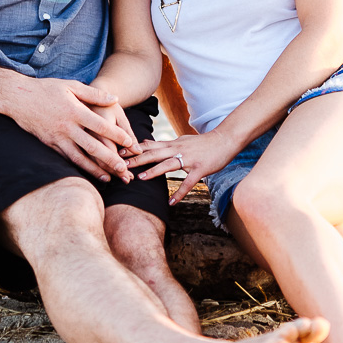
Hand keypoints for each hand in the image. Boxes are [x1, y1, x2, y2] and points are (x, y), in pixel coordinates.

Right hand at [7, 77, 134, 182]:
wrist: (18, 98)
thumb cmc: (47, 89)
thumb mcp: (71, 86)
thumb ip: (94, 94)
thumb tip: (115, 99)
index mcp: (75, 111)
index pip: (100, 126)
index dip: (117, 135)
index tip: (130, 143)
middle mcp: (67, 127)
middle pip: (92, 146)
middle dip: (110, 160)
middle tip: (125, 170)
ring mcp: (57, 138)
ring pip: (79, 158)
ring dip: (95, 169)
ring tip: (109, 178)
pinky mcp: (49, 145)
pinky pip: (66, 159)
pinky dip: (78, 168)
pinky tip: (88, 173)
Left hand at [124, 130, 239, 205]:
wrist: (224, 140)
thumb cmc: (202, 142)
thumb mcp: (181, 140)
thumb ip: (164, 144)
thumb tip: (146, 143)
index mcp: (172, 144)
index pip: (149, 146)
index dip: (133, 149)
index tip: (118, 152)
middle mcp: (178, 150)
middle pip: (154, 154)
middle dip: (137, 159)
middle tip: (121, 164)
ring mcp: (189, 159)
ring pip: (168, 164)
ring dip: (154, 171)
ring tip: (141, 178)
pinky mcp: (199, 169)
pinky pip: (188, 182)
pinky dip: (180, 192)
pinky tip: (172, 202)